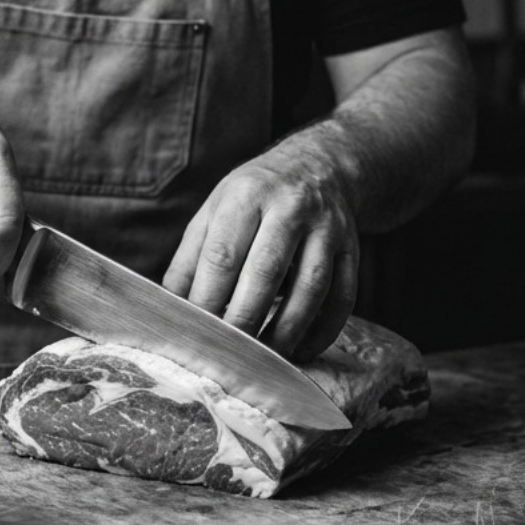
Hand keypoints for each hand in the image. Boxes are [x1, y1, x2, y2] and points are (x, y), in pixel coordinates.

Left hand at [162, 134, 359, 360]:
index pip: (223, 254)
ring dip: (286, 330)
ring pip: (311, 287)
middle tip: (228, 354)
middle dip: (244, 320)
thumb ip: (190, 258)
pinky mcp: (352, 248)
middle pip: (265, 272)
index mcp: (246, 195)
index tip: (197, 332)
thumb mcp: (214, 211)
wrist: (319, 166)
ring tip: (264, 358)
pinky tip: (301, 349)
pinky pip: (343, 297)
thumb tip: (171, 309)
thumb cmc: (255, 197)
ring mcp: (327, 227)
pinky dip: (323, 330)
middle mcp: (289, 207)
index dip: (209, 299)